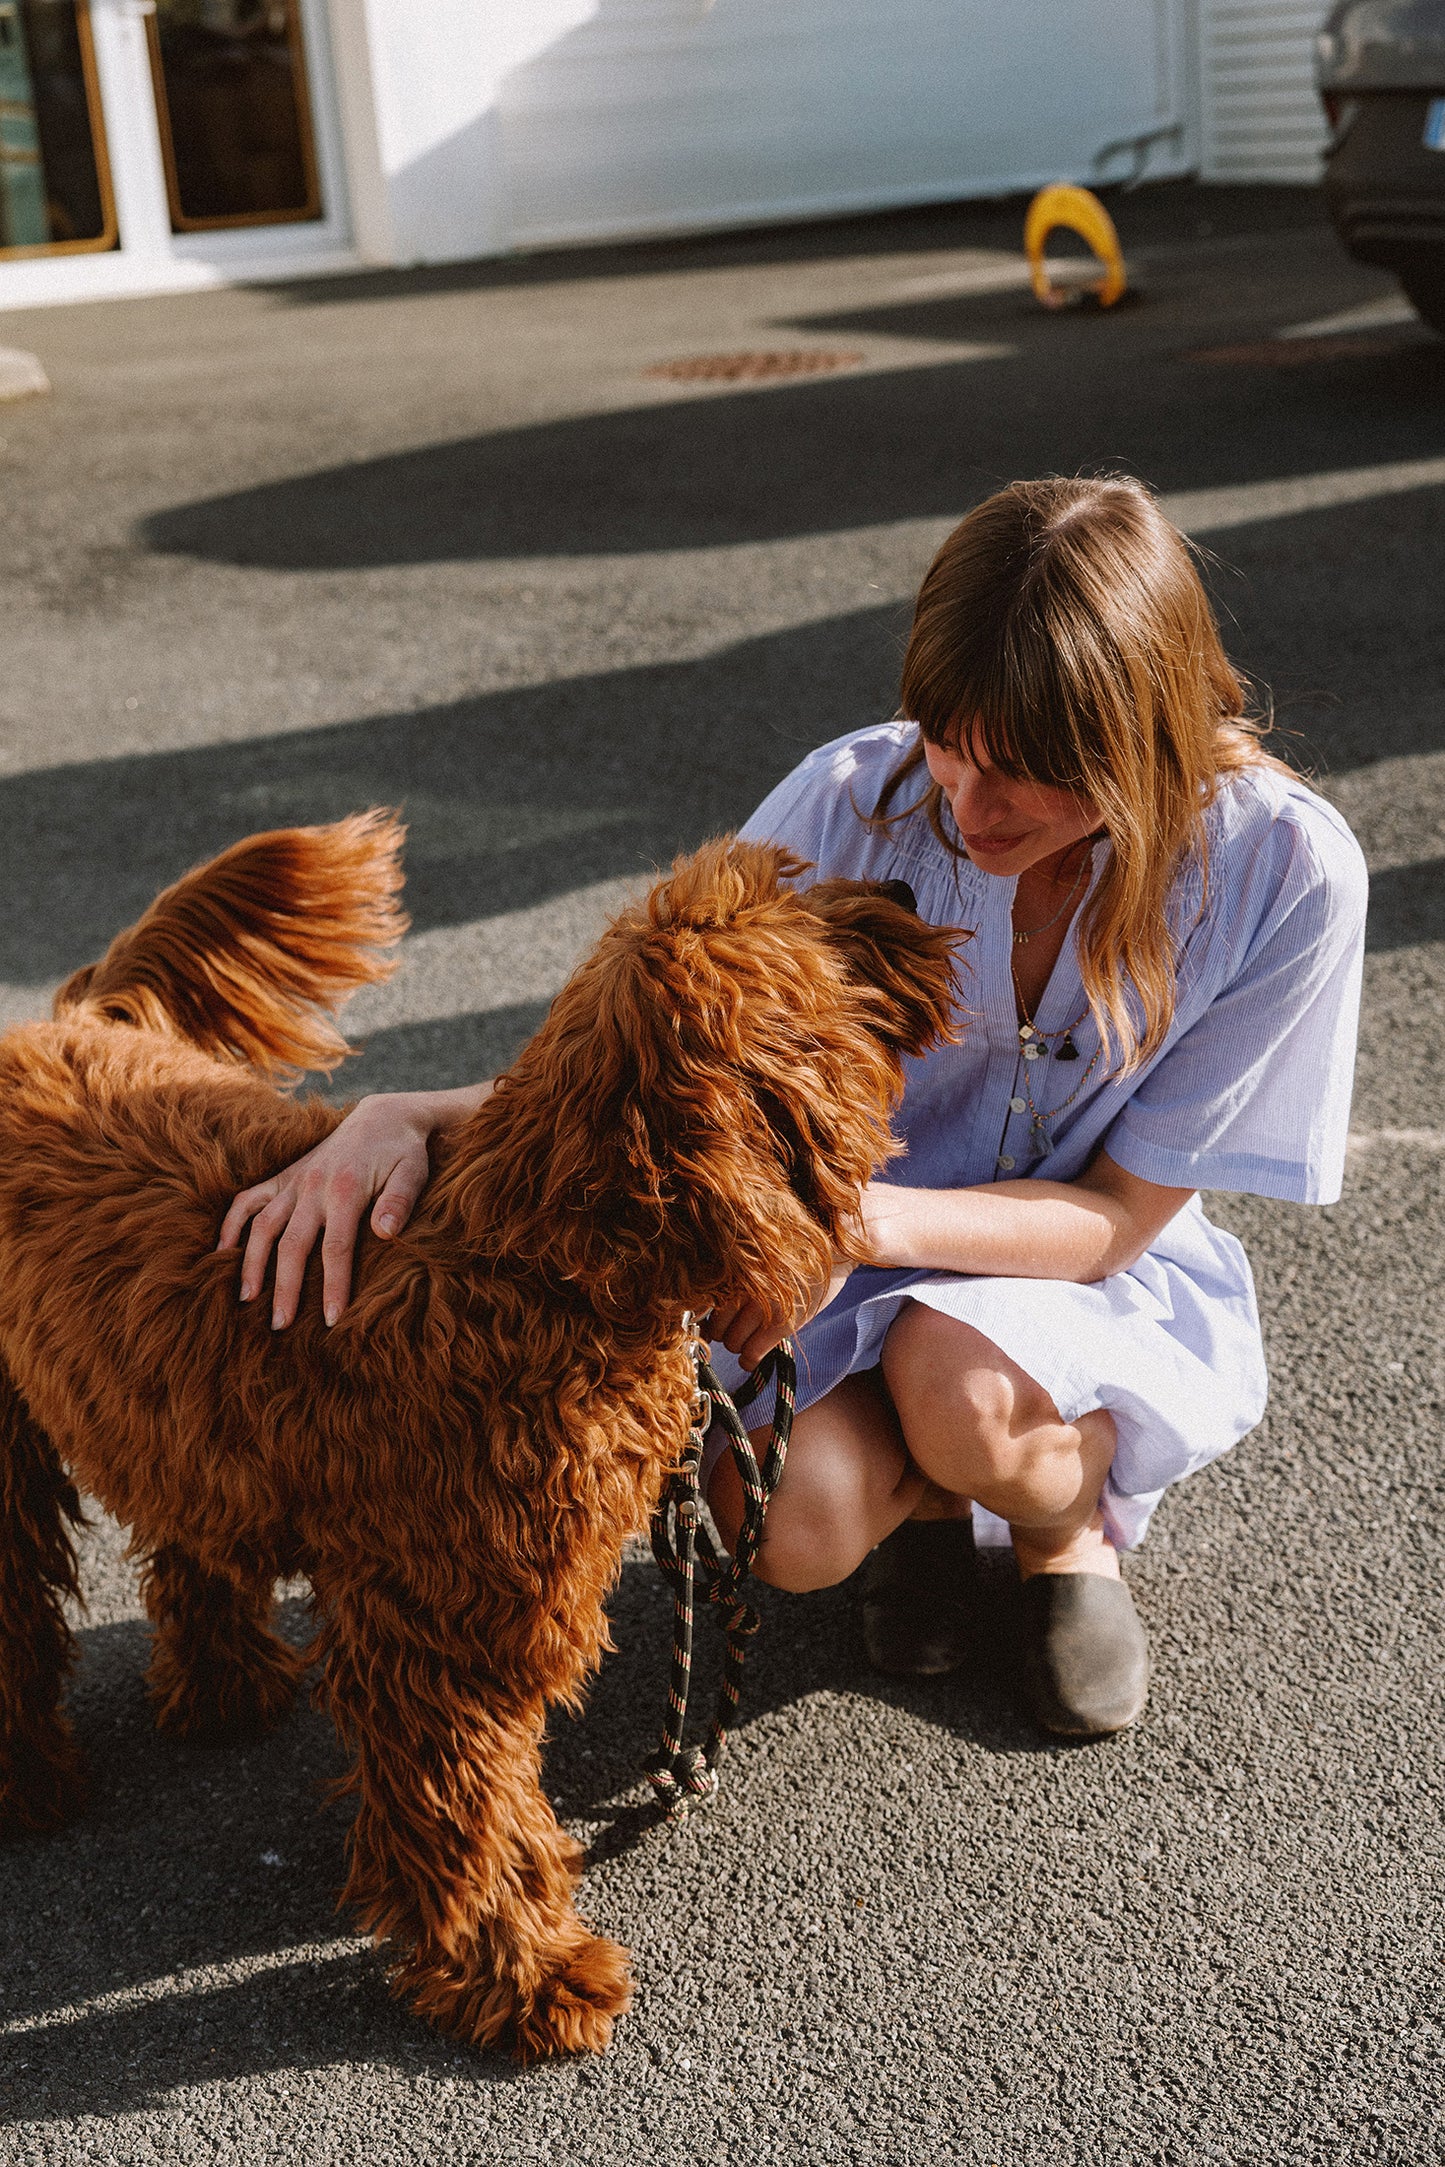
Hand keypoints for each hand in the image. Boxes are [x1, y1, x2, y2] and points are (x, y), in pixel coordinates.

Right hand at [216, 1091, 459, 1328]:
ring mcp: (293, 1181)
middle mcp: (312, 1186)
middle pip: (291, 1244)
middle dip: (284, 1287)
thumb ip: (400, 1201)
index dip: (331, 1286)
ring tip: (245, 1300)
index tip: (329, 1320)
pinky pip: (248, 1199)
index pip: (335, 1248)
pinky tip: (221, 1253)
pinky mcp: (284, 1177)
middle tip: (279, 1326)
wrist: (382, 1117)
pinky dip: (231, 1224)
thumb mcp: (413, 1171)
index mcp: (346, 1190)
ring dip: (251, 1263)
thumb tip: (384, 1233)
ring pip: (262, 1226)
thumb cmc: (403, 1151)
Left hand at [709, 1252, 856, 1373]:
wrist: (831, 1252)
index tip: (713, 1326)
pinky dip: (749, 1361)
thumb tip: (710, 1312)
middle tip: (737, 1332)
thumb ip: (735, 1281)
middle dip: (726, 1334)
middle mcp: (744, 1288)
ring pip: (733, 1343)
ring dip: (739, 1346)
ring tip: (749, 1341)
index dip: (709, 1320)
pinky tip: (750, 1360)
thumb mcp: (758, 1262)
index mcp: (735, 1271)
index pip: (706, 1307)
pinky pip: (752, 1353)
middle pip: (718, 1328)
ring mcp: (762, 1307)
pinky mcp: (781, 1324)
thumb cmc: (794, 1256)